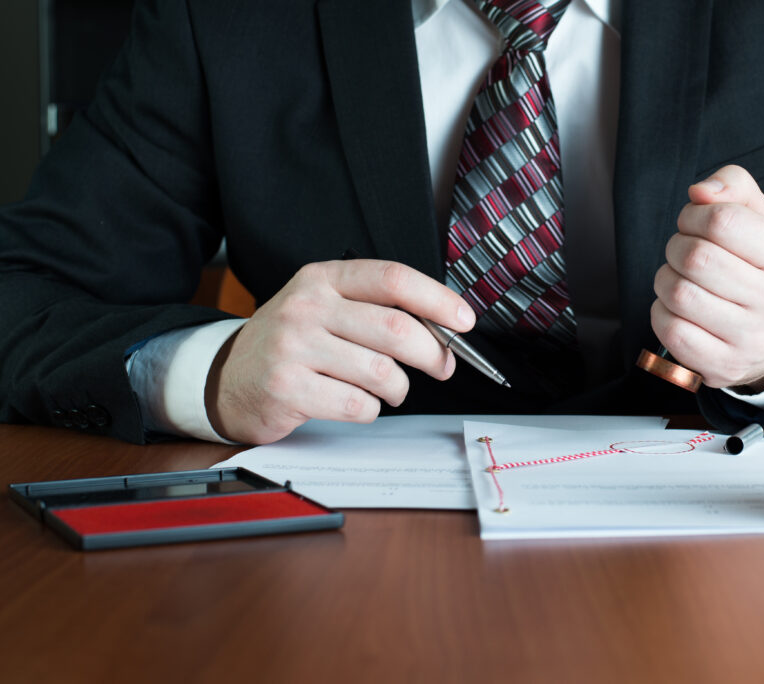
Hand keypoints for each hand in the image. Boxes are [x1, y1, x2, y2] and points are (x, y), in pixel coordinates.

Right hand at [205, 259, 474, 443]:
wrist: (227, 378)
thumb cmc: (291, 343)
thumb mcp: (325, 308)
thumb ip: (377, 311)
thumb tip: (445, 332)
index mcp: (323, 278)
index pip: (392, 279)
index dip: (437, 299)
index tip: (465, 320)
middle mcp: (306, 307)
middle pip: (395, 328)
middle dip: (433, 354)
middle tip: (442, 367)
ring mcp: (293, 347)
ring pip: (381, 371)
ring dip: (399, 388)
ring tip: (389, 389)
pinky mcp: (287, 388)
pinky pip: (357, 404)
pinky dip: (370, 410)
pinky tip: (355, 402)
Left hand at [652, 165, 763, 390]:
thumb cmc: (760, 269)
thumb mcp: (761, 221)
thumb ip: (734, 188)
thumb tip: (699, 192)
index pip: (723, 220)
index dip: (694, 214)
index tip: (693, 222)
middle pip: (696, 258)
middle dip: (676, 246)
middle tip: (682, 251)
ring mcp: (751, 339)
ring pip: (679, 294)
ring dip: (665, 279)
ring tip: (679, 279)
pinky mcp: (723, 366)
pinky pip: (671, 331)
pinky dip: (661, 313)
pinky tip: (676, 309)